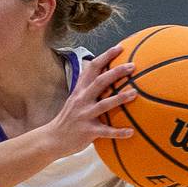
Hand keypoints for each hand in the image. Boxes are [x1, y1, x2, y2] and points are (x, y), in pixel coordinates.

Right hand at [41, 44, 134, 158]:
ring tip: (135, 93)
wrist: (52, 139)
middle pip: (99, 82)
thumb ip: (88, 89)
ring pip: (104, 104)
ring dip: (120, 98)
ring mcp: (84, 115)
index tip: (120, 47)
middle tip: (132, 66)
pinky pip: (105, 131)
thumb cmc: (68, 119)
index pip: (92, 68)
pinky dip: (118, 132)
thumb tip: (106, 77)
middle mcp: (81, 100)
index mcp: (80, 91)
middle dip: (116, 72)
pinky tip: (130, 132)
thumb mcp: (75, 100)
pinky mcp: (87, 131)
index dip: (106, 57)